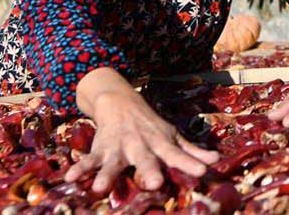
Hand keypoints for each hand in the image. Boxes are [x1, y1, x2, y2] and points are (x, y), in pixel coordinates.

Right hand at [67, 68, 218, 192]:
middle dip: (149, 171)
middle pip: (146, 159)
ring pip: (113, 163)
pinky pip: (90, 160)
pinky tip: (71, 178)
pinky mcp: (101, 148)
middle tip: (155, 184)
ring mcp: (120, 146)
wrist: (120, 101)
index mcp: (161, 143)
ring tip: (100, 188)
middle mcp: (141, 145)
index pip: (178, 155)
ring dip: (107, 174)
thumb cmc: (150, 126)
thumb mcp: (172, 136)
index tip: (203, 172)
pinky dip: (81, 168)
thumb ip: (191, 151)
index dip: (190, 163)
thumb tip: (216, 161)